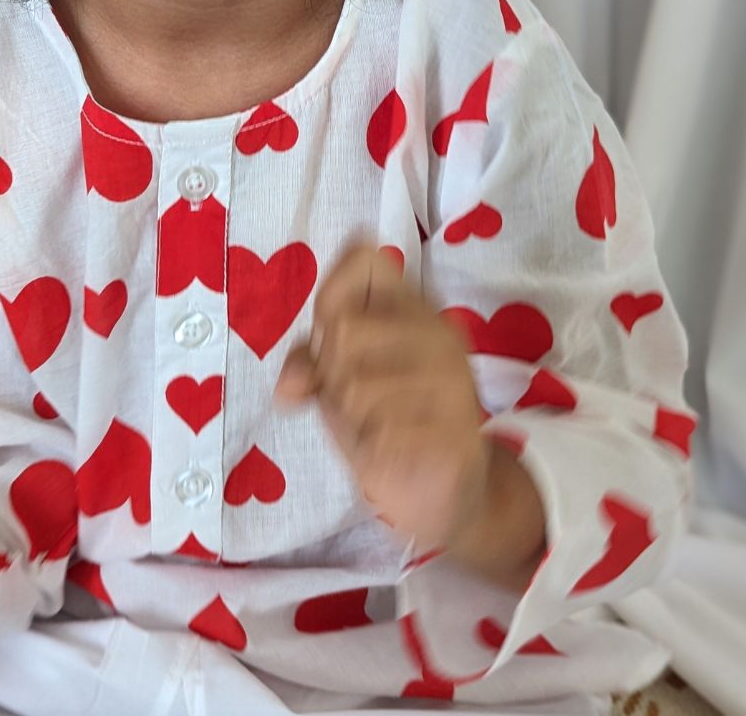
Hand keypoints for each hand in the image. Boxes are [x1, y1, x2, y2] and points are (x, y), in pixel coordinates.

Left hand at [273, 242, 490, 551]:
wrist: (444, 488)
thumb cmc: (385, 418)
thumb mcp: (336, 381)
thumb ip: (308, 364)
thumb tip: (289, 387)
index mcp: (411, 306)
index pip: (363, 258)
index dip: (331, 295)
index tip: (333, 332)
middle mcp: (437, 331)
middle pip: (342, 328)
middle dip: (330, 373)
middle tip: (353, 396)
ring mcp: (451, 379)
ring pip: (356, 387)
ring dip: (350, 418)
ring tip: (376, 425)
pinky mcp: (456, 429)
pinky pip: (382, 433)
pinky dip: (372, 449)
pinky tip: (391, 449)